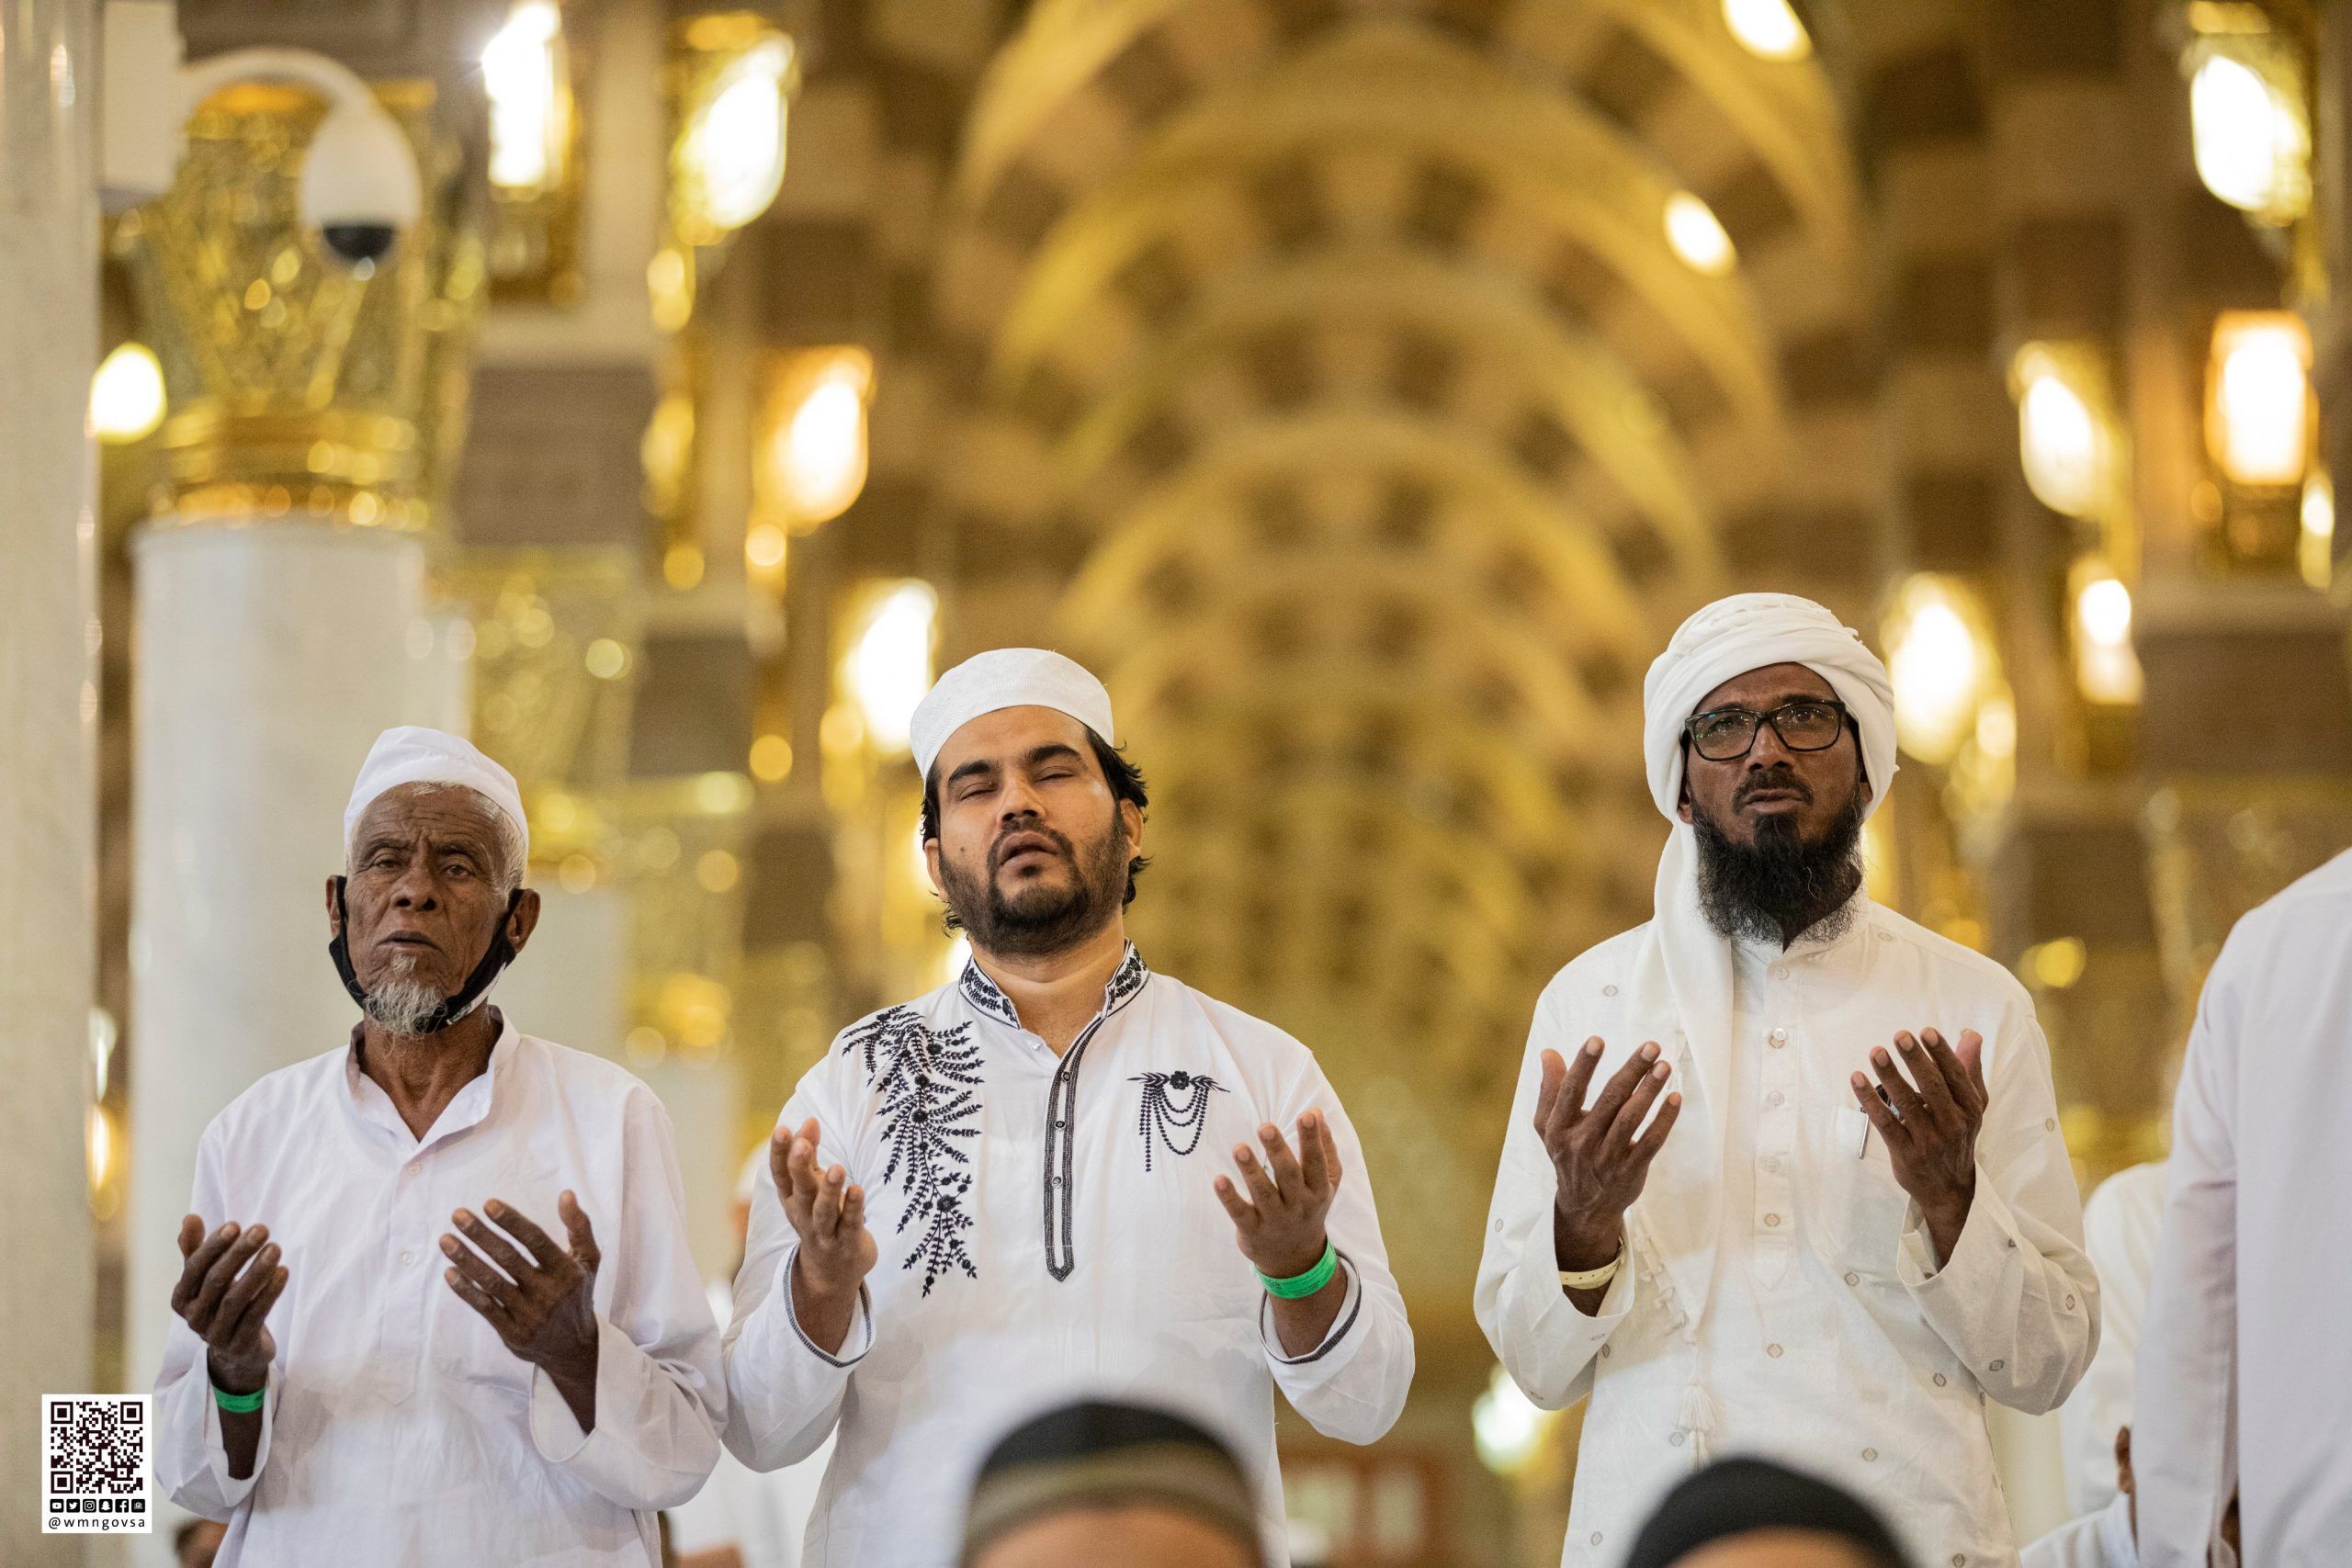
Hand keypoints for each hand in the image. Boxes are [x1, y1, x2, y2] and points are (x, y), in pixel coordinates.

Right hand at [172, 1216, 288, 1395]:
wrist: (237, 1350)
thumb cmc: (220, 1302)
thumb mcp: (206, 1278)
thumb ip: (197, 1250)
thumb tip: (189, 1217)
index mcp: (181, 1298)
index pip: (194, 1268)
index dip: (213, 1246)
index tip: (235, 1224)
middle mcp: (194, 1317)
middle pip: (216, 1281)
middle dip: (239, 1253)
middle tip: (263, 1229)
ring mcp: (215, 1334)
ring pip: (236, 1299)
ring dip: (258, 1271)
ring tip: (276, 1247)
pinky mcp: (239, 1345)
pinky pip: (256, 1316)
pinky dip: (270, 1293)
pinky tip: (284, 1271)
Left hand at [440, 1193, 601, 1423]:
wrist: (573, 1348)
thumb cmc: (577, 1294)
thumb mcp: (588, 1261)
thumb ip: (579, 1227)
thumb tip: (566, 1195)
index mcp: (566, 1271)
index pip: (535, 1240)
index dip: (511, 1222)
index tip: (488, 1204)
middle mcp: (548, 1292)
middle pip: (508, 1258)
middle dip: (481, 1234)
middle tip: (458, 1215)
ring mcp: (529, 1314)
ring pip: (492, 1282)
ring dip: (466, 1259)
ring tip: (446, 1240)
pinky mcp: (512, 1332)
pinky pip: (485, 1307)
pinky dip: (466, 1290)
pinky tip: (450, 1271)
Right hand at [771, 1117, 876, 1298]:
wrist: (830, 1273)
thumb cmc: (819, 1217)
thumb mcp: (811, 1186)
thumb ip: (809, 1154)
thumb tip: (810, 1120)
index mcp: (791, 1198)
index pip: (781, 1174)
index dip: (779, 1153)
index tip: (781, 1129)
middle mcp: (803, 1215)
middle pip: (800, 1190)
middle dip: (799, 1167)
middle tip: (802, 1145)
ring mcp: (825, 1231)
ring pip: (823, 1210)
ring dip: (829, 1189)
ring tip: (837, 1168)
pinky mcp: (848, 1242)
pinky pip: (850, 1223)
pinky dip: (853, 1207)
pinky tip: (858, 1189)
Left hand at [1214, 1112, 1340, 1279]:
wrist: (1295, 1259)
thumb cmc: (1309, 1206)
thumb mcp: (1325, 1182)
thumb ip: (1324, 1148)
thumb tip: (1315, 1111)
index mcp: (1318, 1190)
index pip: (1317, 1162)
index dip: (1313, 1140)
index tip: (1306, 1115)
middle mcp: (1299, 1205)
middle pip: (1289, 1176)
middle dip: (1278, 1151)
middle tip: (1265, 1127)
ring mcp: (1276, 1220)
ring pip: (1264, 1194)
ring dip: (1251, 1171)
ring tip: (1239, 1148)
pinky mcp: (1253, 1231)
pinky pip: (1240, 1214)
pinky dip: (1229, 1198)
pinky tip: (1219, 1179)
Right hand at [1536, 1038, 1681, 1269]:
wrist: (1585, 1206)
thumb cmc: (1568, 1153)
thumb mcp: (1550, 1126)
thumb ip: (1549, 1089)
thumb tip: (1548, 1052)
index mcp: (1559, 1128)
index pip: (1571, 1091)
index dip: (1583, 1065)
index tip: (1597, 1040)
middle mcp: (1582, 1142)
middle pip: (1609, 1100)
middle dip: (1631, 1070)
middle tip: (1651, 1047)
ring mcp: (1607, 1158)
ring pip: (1631, 1118)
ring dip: (1649, 1090)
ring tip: (1664, 1066)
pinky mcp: (1631, 1170)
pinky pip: (1651, 1141)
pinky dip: (1664, 1119)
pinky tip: (1674, 1097)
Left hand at [1850, 1028, 1985, 1261]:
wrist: (1949, 1189)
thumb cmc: (1959, 1136)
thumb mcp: (1971, 1106)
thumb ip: (1969, 1070)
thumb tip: (1971, 1034)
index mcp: (1969, 1109)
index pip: (1956, 1077)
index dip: (1942, 1054)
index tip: (1926, 1032)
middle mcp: (1952, 1124)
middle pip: (1933, 1088)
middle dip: (1916, 1060)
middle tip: (1900, 1035)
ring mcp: (1928, 1140)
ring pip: (1907, 1104)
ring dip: (1890, 1076)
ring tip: (1876, 1052)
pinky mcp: (1905, 1153)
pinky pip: (1885, 1123)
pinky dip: (1870, 1101)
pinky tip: (1857, 1079)